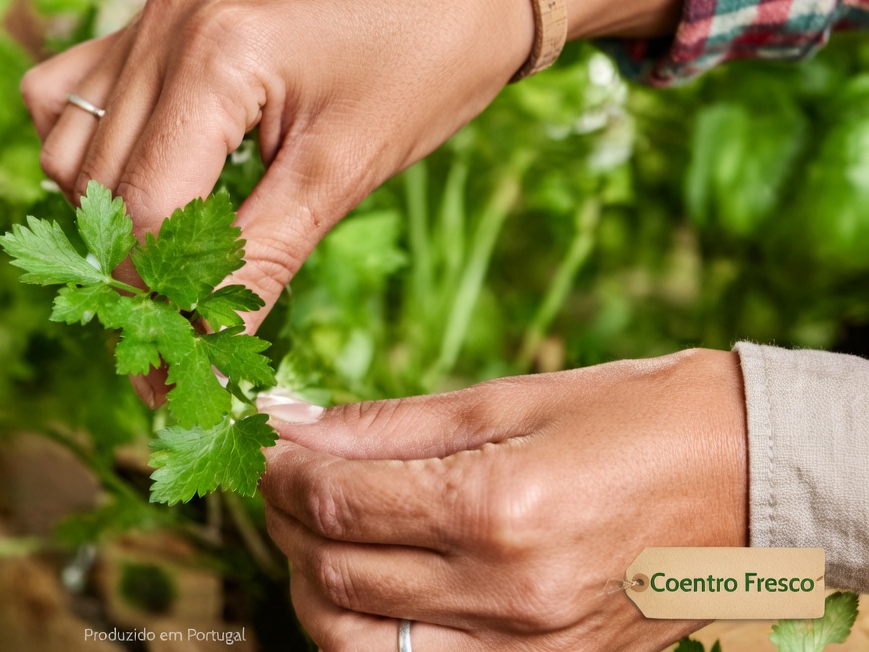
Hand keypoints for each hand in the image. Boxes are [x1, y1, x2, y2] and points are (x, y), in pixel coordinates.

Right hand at [20, 0, 682, 404]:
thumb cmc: (428, 63)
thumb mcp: (344, 172)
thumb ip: (259, 262)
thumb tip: (205, 353)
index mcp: (217, 50)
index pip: (143, 204)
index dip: (154, 297)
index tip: (174, 366)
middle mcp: (167, 15)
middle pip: (97, 180)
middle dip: (132, 268)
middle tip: (176, 331)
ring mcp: (155, 4)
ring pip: (69, 139)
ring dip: (107, 210)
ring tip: (172, 255)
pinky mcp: (158, 7)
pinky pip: (75, 88)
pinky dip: (95, 148)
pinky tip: (151, 177)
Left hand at [258, 349, 747, 650]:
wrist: (752, 479)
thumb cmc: (636, 418)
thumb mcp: (510, 397)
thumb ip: (389, 424)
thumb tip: (292, 423)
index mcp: (499, 505)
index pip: (339, 503)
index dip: (282, 473)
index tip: (270, 446)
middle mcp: (508, 591)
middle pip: (336, 574)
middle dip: (287, 525)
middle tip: (287, 484)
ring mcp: (528, 647)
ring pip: (359, 644)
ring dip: (314, 590)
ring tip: (319, 539)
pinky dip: (372, 634)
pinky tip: (372, 586)